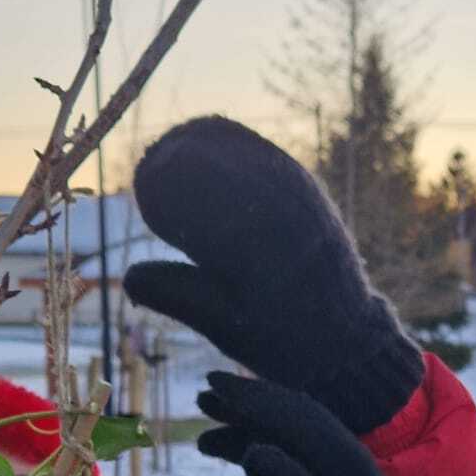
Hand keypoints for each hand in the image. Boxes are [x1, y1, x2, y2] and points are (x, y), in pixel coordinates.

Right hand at [121, 115, 422, 434]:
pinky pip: (248, 145)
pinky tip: (211, 186)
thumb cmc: (278, 338)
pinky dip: (220, 154)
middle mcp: (267, 190)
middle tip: (159, 203)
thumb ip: (168, 290)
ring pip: (219, 137)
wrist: (348, 337)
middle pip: (192, 146)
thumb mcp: (217, 321)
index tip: (151, 217)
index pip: (174, 175)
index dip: (152, 190)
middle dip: (166, 169)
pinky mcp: (300, 180)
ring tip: (181, 191)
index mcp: (240, 224)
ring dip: (190, 154)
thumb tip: (127, 275)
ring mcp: (288, 179)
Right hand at [197, 371, 440, 475]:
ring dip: (246, 430)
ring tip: (203, 434)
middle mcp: (341, 452)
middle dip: (246, 402)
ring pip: (285, 437)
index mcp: (345, 455)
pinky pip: (289, 458)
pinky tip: (235, 454)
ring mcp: (335, 468)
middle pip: (287, 415)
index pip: (292, 415)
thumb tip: (251, 451)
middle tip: (204, 392)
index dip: (252, 398)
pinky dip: (259, 451)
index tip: (215, 385)